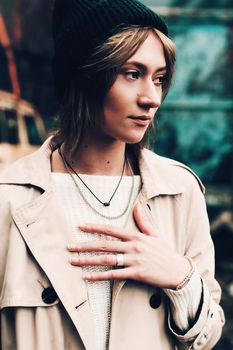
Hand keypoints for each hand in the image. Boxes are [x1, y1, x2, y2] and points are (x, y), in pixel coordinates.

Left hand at [67, 202, 189, 287]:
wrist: (178, 270)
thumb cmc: (165, 252)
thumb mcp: (155, 234)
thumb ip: (143, 221)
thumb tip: (137, 205)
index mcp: (136, 235)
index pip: (111, 229)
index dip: (94, 227)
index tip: (80, 226)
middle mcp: (133, 246)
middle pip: (104, 244)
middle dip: (84, 245)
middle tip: (69, 246)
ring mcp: (134, 260)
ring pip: (106, 259)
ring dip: (87, 261)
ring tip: (73, 261)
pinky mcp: (136, 274)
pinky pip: (113, 275)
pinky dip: (99, 276)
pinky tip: (87, 277)